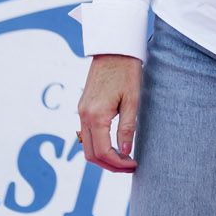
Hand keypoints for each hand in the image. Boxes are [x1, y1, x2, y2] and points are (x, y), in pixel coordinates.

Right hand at [76, 54, 141, 172]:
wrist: (114, 49)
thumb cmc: (127, 71)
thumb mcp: (132, 100)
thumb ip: (127, 128)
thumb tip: (126, 153)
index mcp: (96, 115)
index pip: (103, 152)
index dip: (118, 164)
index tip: (134, 165)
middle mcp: (84, 116)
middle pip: (91, 154)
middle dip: (110, 165)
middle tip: (130, 167)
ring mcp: (81, 112)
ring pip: (87, 146)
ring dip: (103, 157)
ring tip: (124, 158)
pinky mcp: (83, 107)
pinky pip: (86, 135)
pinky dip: (98, 145)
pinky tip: (114, 145)